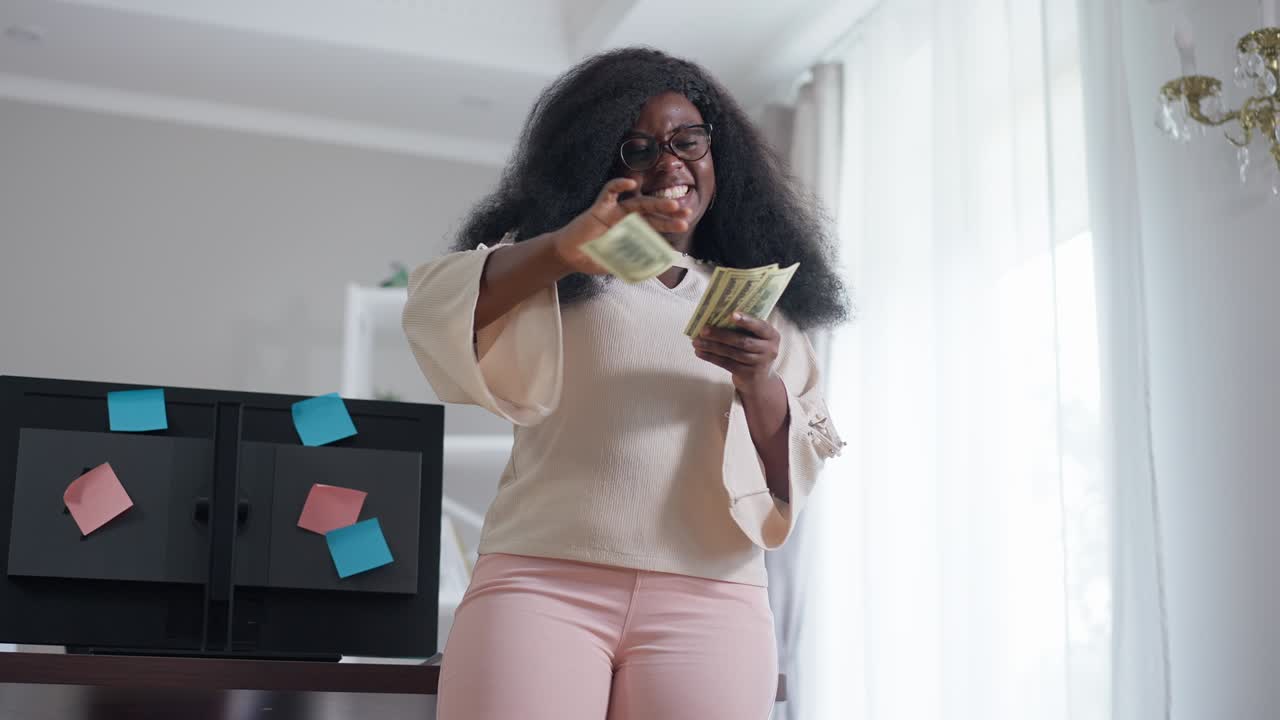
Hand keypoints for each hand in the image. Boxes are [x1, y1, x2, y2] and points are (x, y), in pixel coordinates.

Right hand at [550, 178, 691, 274]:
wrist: (569, 256)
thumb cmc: (593, 259)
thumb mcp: (617, 265)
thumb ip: (633, 264)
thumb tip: (654, 269)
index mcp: (632, 231)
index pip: (654, 225)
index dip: (669, 224)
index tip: (684, 224)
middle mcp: (626, 219)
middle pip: (651, 212)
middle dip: (668, 213)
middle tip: (685, 213)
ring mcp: (614, 211)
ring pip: (637, 202)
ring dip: (655, 202)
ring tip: (672, 205)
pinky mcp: (599, 207)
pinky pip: (609, 192)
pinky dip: (618, 186)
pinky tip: (630, 184)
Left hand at [692, 312, 781, 393]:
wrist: (759, 380)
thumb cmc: (753, 350)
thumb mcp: (756, 338)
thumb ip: (744, 329)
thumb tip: (715, 317)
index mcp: (772, 335)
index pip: (760, 326)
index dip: (746, 321)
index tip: (732, 314)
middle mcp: (769, 350)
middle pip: (742, 341)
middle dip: (720, 335)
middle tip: (703, 330)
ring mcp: (759, 364)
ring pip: (732, 353)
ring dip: (711, 346)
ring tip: (696, 341)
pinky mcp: (747, 375)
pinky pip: (726, 364)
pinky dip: (711, 357)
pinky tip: (700, 352)